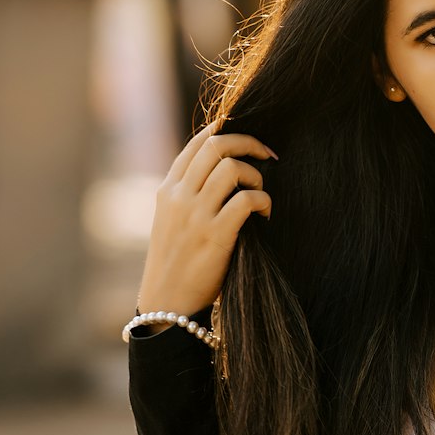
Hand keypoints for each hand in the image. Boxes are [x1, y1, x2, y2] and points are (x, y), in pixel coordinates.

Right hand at [137, 121, 275, 317]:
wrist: (167, 303)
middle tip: (267, 156)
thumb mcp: (170, 220)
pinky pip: (247, 200)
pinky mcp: (215, 236)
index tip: (248, 139)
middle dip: (249, 143)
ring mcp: (195, 215)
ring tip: (259, 193)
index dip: (226, 131)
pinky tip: (265, 214)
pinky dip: (263, 201)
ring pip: (233, 168)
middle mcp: (179, 196)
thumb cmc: (176, 261)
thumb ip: (188, 193)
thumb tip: (224, 167)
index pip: (198, 143)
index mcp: (168, 189)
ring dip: (256, 176)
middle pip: (217, 146)